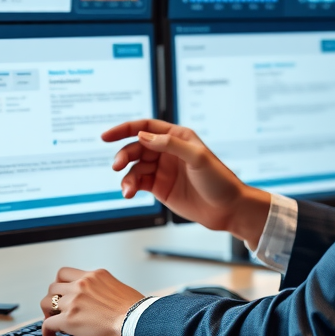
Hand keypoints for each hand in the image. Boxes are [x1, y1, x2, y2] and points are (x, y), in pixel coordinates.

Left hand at [40, 267, 143, 335]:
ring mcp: (74, 301)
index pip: (65, 272)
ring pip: (46, 303)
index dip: (59, 284)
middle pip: (53, 287)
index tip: (60, 294)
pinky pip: (48, 324)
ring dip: (47, 314)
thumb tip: (104, 301)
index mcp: (95, 275)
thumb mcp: (119, 289)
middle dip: (52, 299)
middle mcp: (82, 284)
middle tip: (54, 310)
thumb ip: (105, 290)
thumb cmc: (135, 311)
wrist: (136, 322)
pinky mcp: (69, 319)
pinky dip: (46, 333)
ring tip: (51, 324)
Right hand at [103, 120, 270, 248]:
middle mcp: (167, 150)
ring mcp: (162, 169)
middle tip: (117, 165)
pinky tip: (129, 193)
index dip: (125, 128)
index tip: (106, 136)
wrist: (228, 209)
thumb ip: (169, 144)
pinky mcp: (160, 187)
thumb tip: (142, 135)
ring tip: (127, 190)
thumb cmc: (219, 180)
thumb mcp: (197, 157)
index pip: (146, 126)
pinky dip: (130, 187)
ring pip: (135, 167)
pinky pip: (138, 183)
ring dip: (126, 176)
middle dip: (124, 155)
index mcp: (177, 136)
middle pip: (136, 147)